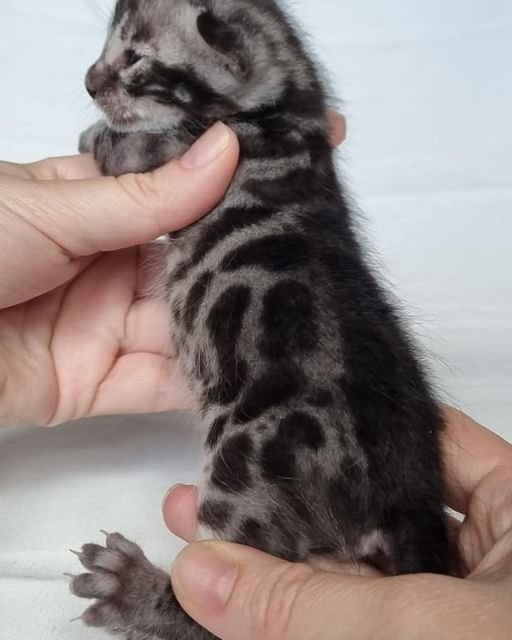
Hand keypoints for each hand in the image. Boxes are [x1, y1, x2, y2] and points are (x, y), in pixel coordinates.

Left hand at [0, 114, 346, 427]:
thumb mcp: (57, 207)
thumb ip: (147, 195)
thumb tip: (228, 147)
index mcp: (97, 211)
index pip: (181, 199)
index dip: (237, 187)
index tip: (300, 169)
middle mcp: (110, 268)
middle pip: (191, 269)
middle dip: (244, 266)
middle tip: (317, 256)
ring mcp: (106, 328)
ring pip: (183, 331)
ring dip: (228, 331)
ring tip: (299, 322)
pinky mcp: (95, 385)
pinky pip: (157, 386)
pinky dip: (197, 386)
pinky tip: (249, 377)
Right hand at [163, 407, 511, 638]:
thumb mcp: (420, 631)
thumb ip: (308, 602)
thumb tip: (200, 569)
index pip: (418, 440)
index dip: (344, 430)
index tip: (270, 423)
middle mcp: (488, 554)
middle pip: (373, 508)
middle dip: (291, 502)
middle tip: (213, 486)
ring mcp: (452, 609)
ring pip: (356, 570)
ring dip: (281, 561)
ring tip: (200, 530)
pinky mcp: (420, 638)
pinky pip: (353, 619)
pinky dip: (301, 614)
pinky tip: (239, 597)